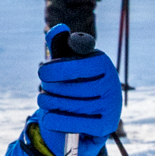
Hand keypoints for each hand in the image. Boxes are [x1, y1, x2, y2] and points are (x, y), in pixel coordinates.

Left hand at [35, 26, 119, 146]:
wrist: (93, 113)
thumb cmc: (76, 81)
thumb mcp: (68, 62)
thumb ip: (60, 45)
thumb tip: (59, 29)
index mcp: (102, 62)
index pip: (70, 66)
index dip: (51, 71)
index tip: (43, 73)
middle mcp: (111, 83)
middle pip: (65, 88)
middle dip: (48, 89)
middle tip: (44, 91)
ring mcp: (111, 106)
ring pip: (65, 105)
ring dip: (47, 104)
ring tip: (44, 101)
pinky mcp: (106, 126)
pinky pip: (72, 124)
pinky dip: (55, 121)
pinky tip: (49, 118)